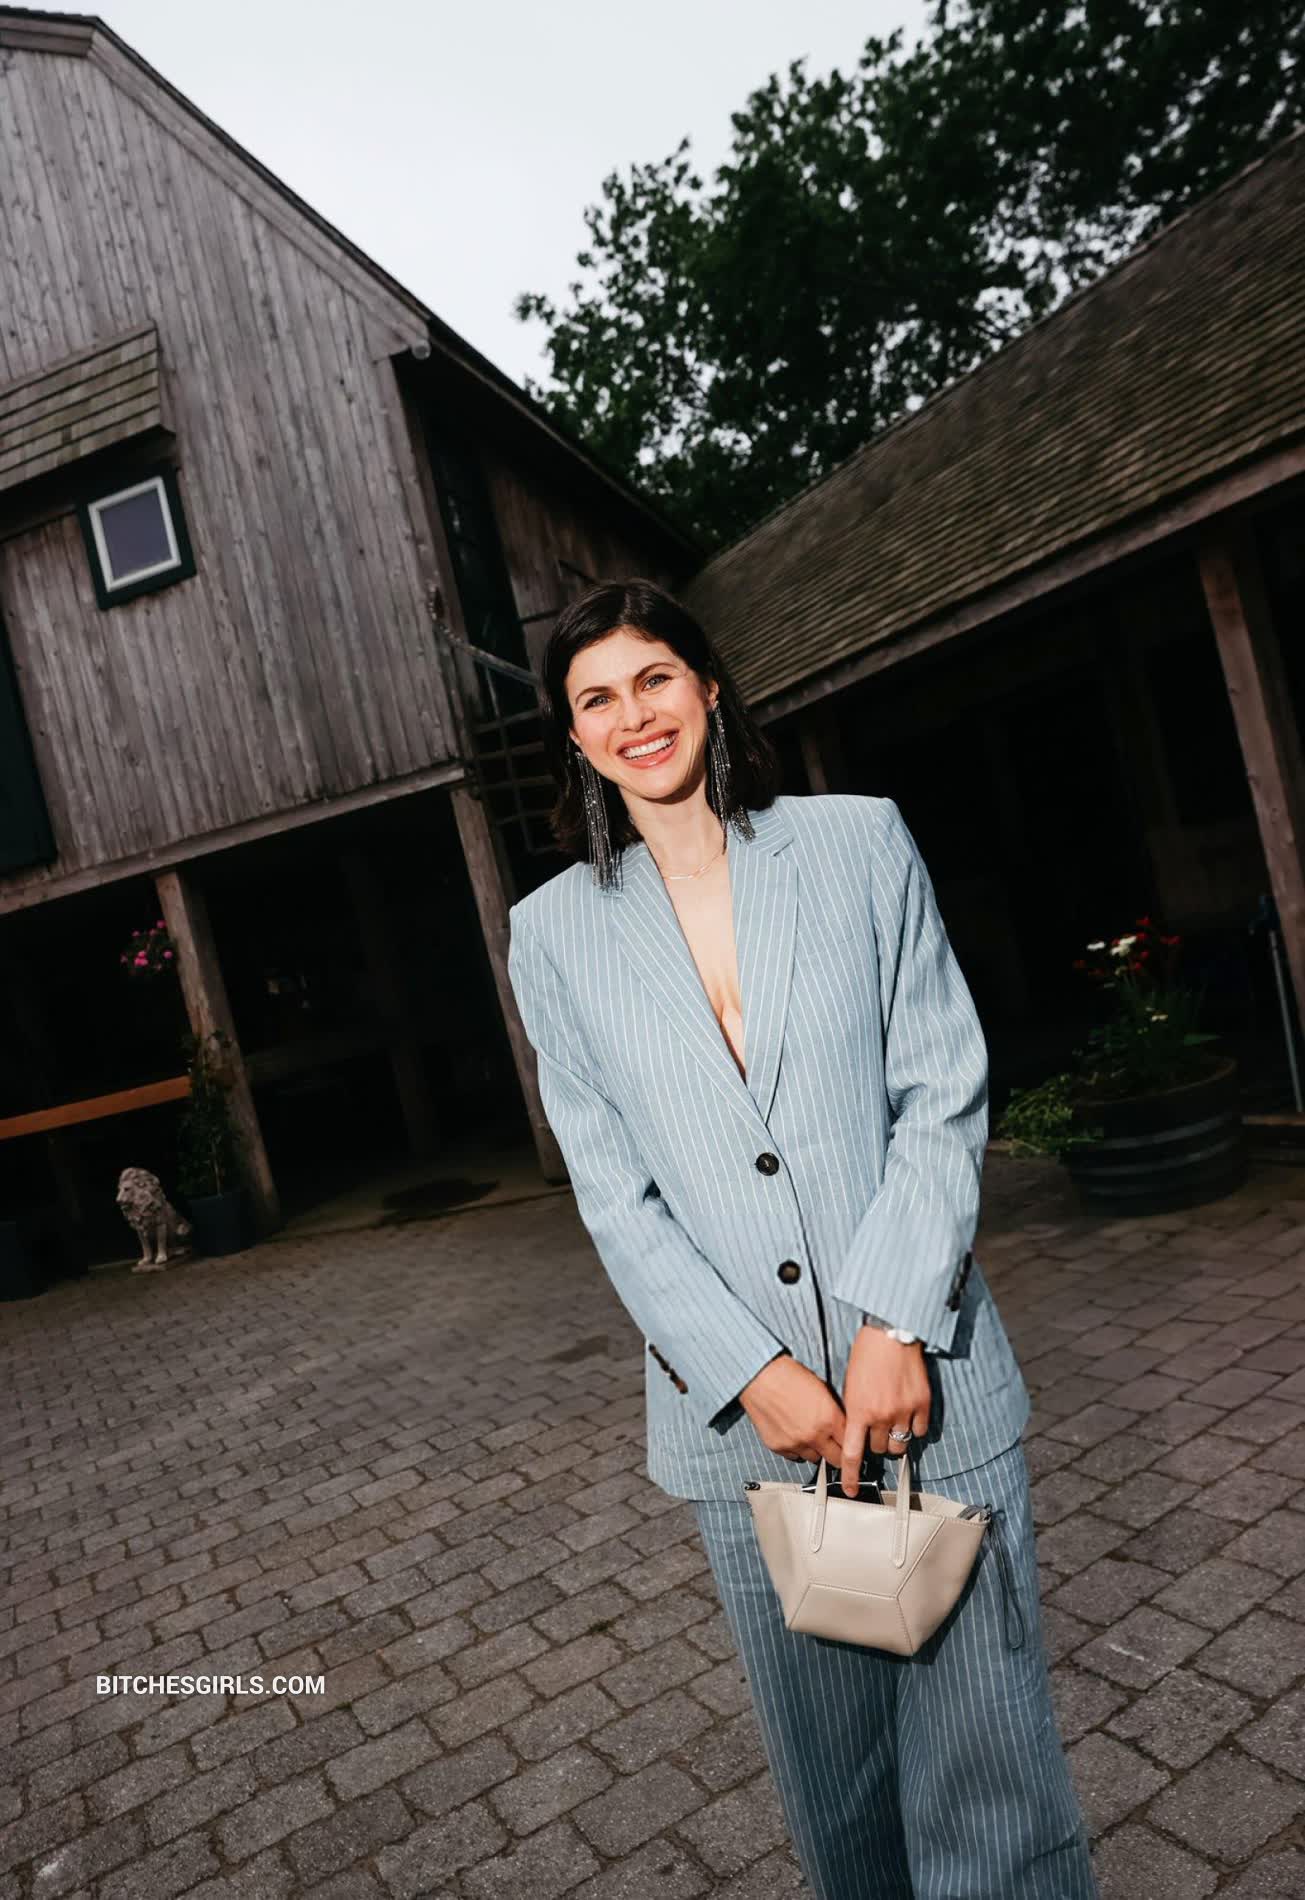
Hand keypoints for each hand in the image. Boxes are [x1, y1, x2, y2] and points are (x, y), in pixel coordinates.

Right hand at [738, 1354, 845, 1465]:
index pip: (851, 1445)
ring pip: (815, 1459)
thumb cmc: (789, 1376)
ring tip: (809, 1434)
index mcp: (829, 1418)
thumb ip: (834, 1411)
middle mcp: (814, 1435)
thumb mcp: (822, 1388)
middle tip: (834, 1446)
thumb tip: (842, 1425)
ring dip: (816, 1450)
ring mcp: (796, 1443)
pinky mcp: (779, 1447)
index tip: (850, 1444)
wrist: (761, 1376)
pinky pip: (794, 1456)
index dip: (852, 1444)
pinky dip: (796, 1449)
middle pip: (836, 1460)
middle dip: (838, 1453)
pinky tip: (794, 1433)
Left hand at [839, 1327, 931, 1496]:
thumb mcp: (850, 1385)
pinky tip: (907, 1411)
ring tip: (892, 1419)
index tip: (850, 1489)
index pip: (852, 1454)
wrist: (891, 1333)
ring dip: (894, 1438)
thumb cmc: (866, 1355)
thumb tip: (857, 1433)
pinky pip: (919, 1431)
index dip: (850, 1476)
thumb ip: (854, 1412)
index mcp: (858, 1411)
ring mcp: (904, 1411)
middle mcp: (881, 1416)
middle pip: (879, 1450)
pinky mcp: (922, 1405)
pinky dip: (913, 1426)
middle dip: (876, 1442)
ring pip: (900, 1445)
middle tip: (876, 1426)